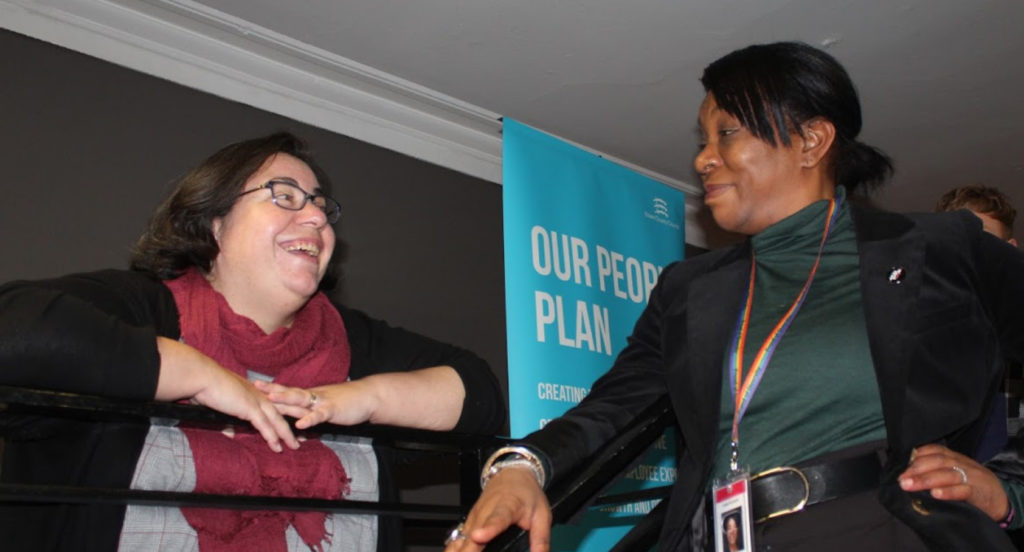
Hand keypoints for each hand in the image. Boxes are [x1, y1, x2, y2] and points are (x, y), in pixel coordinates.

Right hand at [155, 337, 298, 451]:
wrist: (203, 376)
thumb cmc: (208, 386)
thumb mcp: (223, 401)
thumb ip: (229, 416)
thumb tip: (229, 432)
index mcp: (256, 392)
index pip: (277, 403)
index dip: (288, 412)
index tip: (298, 420)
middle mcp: (260, 395)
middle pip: (284, 410)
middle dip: (297, 422)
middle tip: (307, 433)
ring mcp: (256, 401)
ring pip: (278, 420)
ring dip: (287, 435)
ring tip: (295, 446)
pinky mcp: (249, 408)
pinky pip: (264, 426)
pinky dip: (272, 437)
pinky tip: (277, 447)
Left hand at [254, 380, 376, 428]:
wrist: (368, 396)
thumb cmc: (347, 401)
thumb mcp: (324, 405)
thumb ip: (309, 412)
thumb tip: (294, 419)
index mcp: (310, 395)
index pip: (287, 390)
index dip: (271, 387)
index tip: (253, 383)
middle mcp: (313, 396)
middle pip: (289, 391)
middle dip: (271, 389)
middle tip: (254, 385)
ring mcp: (322, 402)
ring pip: (301, 399)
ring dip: (286, 399)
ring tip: (271, 399)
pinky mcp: (333, 410)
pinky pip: (320, 415)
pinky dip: (310, 419)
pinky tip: (301, 425)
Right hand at [443, 466, 551, 551]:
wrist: (512, 475)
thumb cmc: (527, 494)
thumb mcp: (542, 515)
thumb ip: (541, 539)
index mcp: (507, 507)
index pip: (497, 519)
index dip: (488, 529)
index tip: (479, 537)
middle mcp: (486, 511)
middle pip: (474, 533)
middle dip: (469, 550)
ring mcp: (475, 516)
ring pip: (462, 537)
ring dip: (460, 550)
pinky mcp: (468, 522)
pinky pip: (458, 538)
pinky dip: (454, 548)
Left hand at [898, 443, 1008, 520]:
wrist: (1001, 500)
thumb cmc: (973, 486)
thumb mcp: (956, 473)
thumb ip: (937, 470)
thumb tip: (909, 474)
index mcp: (955, 458)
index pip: (934, 450)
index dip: (917, 456)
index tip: (901, 464)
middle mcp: (962, 464)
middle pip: (937, 461)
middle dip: (916, 469)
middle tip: (901, 479)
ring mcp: (971, 477)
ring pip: (947, 474)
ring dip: (926, 480)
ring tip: (909, 485)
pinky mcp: (979, 493)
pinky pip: (963, 490)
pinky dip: (948, 492)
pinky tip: (935, 494)